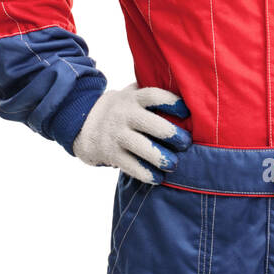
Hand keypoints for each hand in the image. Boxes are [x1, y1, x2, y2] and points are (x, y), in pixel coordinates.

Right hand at [72, 81, 191, 183]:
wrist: (84, 124)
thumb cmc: (123, 108)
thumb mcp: (133, 94)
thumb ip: (153, 95)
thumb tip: (189, 95)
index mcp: (134, 98)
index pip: (154, 96)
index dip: (172, 102)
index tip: (187, 111)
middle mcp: (125, 115)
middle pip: (150, 123)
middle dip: (171, 134)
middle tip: (186, 143)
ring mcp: (117, 135)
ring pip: (140, 146)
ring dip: (159, 157)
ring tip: (174, 165)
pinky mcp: (111, 153)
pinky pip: (129, 165)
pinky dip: (145, 173)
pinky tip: (157, 178)